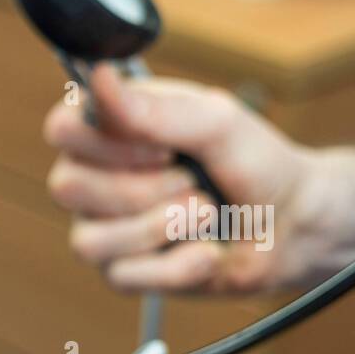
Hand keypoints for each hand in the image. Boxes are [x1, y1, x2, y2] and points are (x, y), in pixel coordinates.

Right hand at [43, 63, 354, 292]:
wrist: (293, 224)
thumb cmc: (254, 162)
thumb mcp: (216, 123)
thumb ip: (156, 108)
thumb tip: (98, 79)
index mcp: (110, 130)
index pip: (61, 128)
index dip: (106, 141)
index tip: (162, 146)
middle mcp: (95, 177)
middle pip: (68, 187)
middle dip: (143, 189)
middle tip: (190, 181)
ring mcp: (103, 227)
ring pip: (89, 240)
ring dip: (161, 227)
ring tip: (204, 216)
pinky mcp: (122, 272)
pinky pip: (123, 275)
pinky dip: (178, 265)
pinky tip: (206, 252)